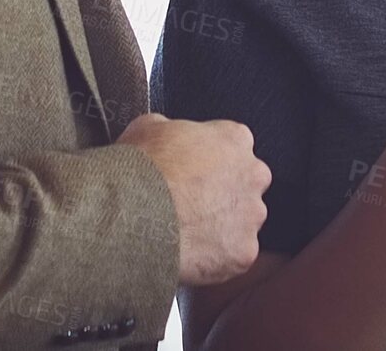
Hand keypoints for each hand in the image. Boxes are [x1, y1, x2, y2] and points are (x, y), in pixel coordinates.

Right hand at [118, 112, 271, 285]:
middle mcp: (252, 175)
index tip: (195, 172)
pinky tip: (188, 252)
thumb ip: (171, 129)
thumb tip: (165, 134)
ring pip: (242, 223)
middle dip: (224, 194)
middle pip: (246, 185)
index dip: (211, 161)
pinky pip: (233, 256)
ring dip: (221, 227)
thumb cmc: (141, 169)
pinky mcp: (243, 251)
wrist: (133, 213)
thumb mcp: (148, 127)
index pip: (234, 146)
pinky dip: (214, 258)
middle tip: (191, 204)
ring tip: (186, 232)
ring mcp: (251, 216)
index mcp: (234, 139)